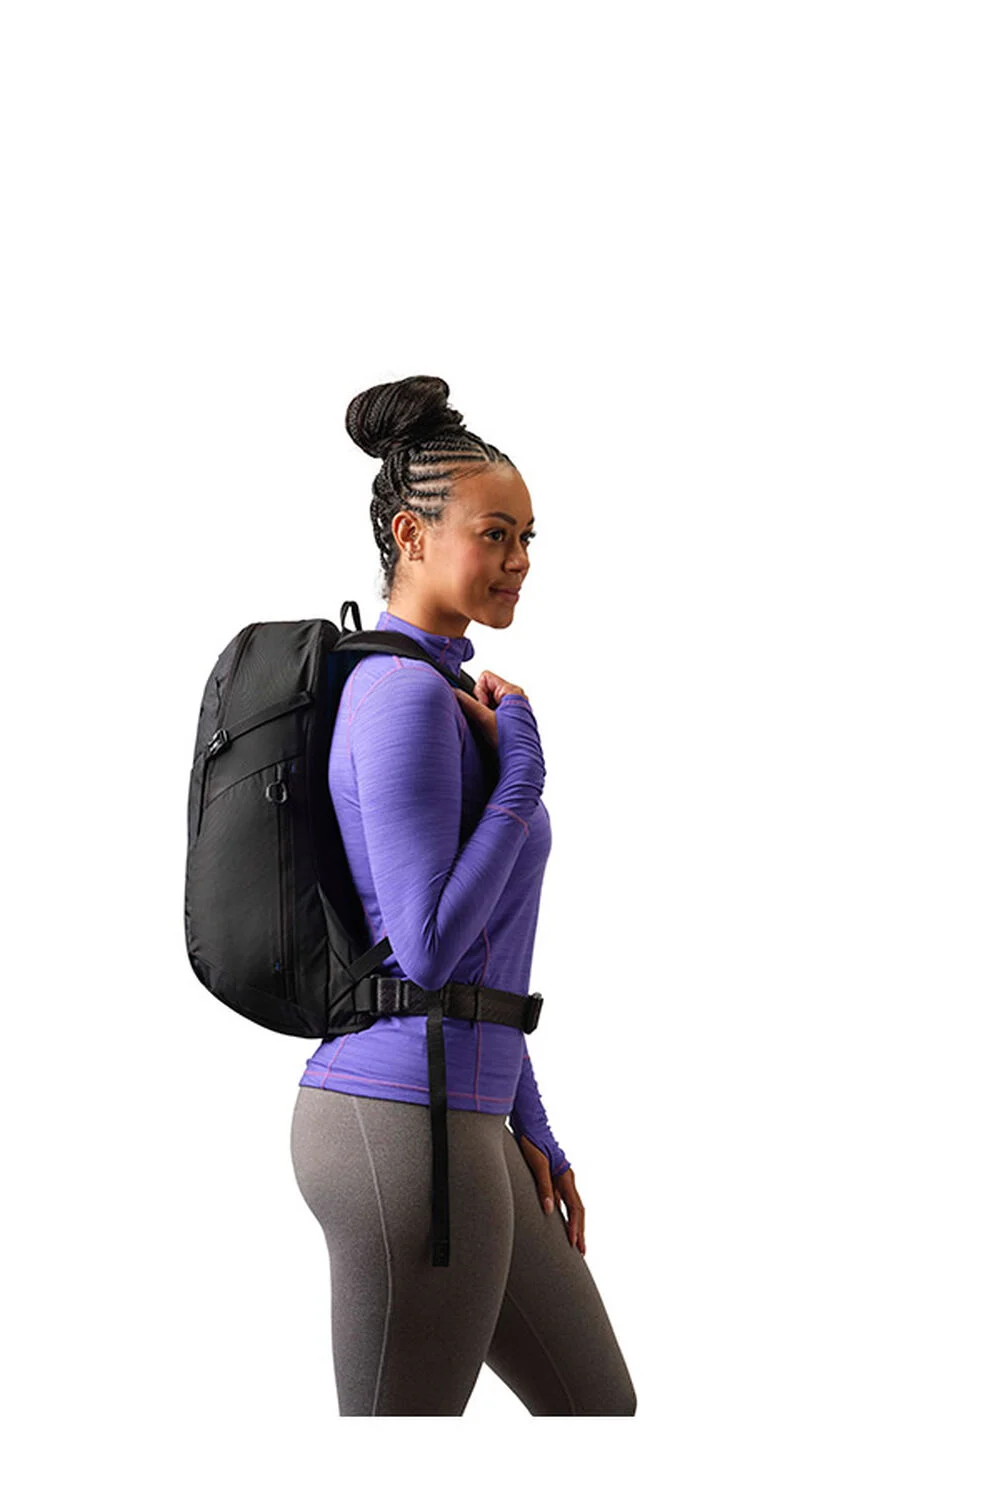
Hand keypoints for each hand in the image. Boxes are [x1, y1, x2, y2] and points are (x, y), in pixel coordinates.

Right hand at [453, 670, 528, 751]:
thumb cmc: (510, 741)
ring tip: (492, 726)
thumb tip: (453, 692)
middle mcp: (515, 696)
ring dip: (486, 713)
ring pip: (489, 701)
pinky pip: (494, 711)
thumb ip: (467, 703)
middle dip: (482, 704)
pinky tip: (494, 730)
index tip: (483, 707)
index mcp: (512, 691)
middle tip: (487, 719)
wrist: (520, 760)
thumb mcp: (485, 719)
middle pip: (486, 689)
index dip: (478, 692)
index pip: (485, 677)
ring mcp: (514, 707)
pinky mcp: (511, 718)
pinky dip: (490, 719)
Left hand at [516, 1133, 585, 1255]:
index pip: (575, 1207)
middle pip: (578, 1209)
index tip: (574, 1244)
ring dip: (574, 1224)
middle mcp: (567, 1178)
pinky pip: (562, 1200)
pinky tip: (558, 1224)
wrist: (528, 1125)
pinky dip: (563, 1214)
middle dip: (580, 1231)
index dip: (575, 1227)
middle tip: (582, 1251)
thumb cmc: (531, 1143)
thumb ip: (543, 1187)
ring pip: (571, 1206)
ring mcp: (561, 1178)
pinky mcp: (552, 1177)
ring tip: (574, 1242)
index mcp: (566, 1176)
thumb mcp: (536, 1164)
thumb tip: (549, 1211)